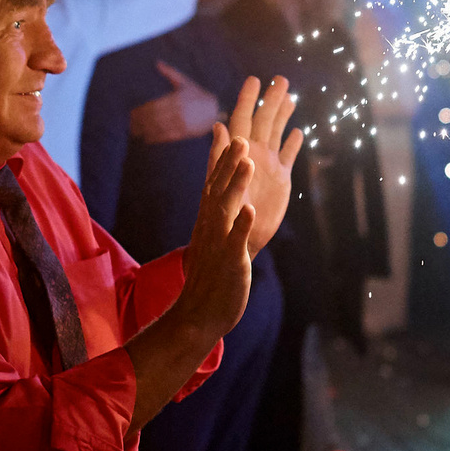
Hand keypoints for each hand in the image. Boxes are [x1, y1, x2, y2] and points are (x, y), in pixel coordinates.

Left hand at [129, 62, 222, 144]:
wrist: (215, 110)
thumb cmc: (198, 94)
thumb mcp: (185, 82)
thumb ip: (170, 73)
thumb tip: (157, 63)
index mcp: (177, 98)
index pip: (153, 105)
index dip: (141, 110)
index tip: (131, 113)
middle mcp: (178, 111)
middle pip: (153, 117)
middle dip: (140, 121)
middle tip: (130, 124)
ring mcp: (181, 123)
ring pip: (158, 127)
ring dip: (145, 130)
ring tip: (135, 132)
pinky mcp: (184, 132)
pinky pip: (166, 136)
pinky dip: (155, 138)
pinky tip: (147, 138)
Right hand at [173, 131, 256, 342]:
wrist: (199, 313)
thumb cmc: (211, 276)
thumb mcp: (214, 241)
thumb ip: (216, 216)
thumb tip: (217, 197)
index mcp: (209, 221)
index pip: (215, 186)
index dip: (224, 161)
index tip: (234, 137)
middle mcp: (210, 228)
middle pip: (219, 190)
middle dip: (230, 164)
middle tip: (242, 138)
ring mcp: (218, 244)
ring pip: (226, 209)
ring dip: (235, 185)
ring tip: (247, 163)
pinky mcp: (229, 262)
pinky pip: (234, 242)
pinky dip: (241, 225)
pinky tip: (249, 210)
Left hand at [224, 74, 303, 257]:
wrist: (236, 242)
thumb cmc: (222, 217)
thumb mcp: (221, 183)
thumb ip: (221, 155)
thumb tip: (219, 125)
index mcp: (238, 153)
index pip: (241, 120)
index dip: (246, 100)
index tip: (253, 79)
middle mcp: (253, 155)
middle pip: (264, 120)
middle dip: (271, 100)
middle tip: (280, 79)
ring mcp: (268, 165)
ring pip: (277, 133)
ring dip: (283, 115)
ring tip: (290, 96)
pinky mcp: (281, 180)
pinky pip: (288, 156)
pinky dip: (293, 144)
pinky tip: (299, 132)